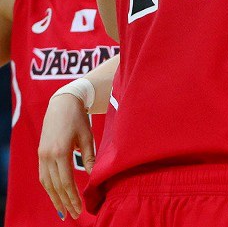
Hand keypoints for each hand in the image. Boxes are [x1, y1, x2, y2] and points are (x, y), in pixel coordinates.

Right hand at [38, 94, 94, 219]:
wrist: (63, 103)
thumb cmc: (79, 119)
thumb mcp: (88, 137)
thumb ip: (90, 158)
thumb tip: (94, 177)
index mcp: (61, 151)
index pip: (66, 182)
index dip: (72, 197)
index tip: (80, 209)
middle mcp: (48, 155)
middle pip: (55, 186)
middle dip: (64, 202)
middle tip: (73, 215)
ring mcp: (42, 155)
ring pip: (46, 183)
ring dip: (54, 198)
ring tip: (63, 210)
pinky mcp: (41, 153)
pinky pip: (43, 175)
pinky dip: (49, 187)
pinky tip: (56, 195)